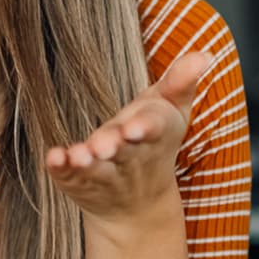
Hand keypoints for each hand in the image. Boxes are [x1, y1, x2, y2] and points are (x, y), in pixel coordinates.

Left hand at [43, 50, 210, 229]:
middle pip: (123, 151)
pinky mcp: (78, 182)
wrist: (138, 204)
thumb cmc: (153, 142)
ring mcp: (104, 172)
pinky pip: (68, 177)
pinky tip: (53, 157)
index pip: (152, 130)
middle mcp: (129, 157)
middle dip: (113, 147)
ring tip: (78, 156)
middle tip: (103, 145)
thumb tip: (205, 54)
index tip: (134, 127)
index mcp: (153, 136)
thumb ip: (181, 82)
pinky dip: (61, 169)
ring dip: (86, 162)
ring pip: (96, 169)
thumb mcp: (171, 110)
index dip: (144, 129)